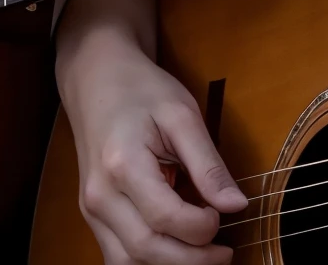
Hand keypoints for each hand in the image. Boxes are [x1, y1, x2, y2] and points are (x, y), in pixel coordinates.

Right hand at [61, 27, 245, 264]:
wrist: (97, 81)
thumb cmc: (141, 91)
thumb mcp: (182, 115)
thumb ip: (208, 163)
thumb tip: (236, 205)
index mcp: (123, 165)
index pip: (165, 219)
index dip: (202, 227)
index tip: (223, 214)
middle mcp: (100, 196)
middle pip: (145, 251)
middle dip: (192, 260)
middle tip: (224, 251)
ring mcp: (92, 210)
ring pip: (127, 264)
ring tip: (203, 253)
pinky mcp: (94, 217)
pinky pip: (119, 256)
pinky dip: (149, 261)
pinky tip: (177, 249)